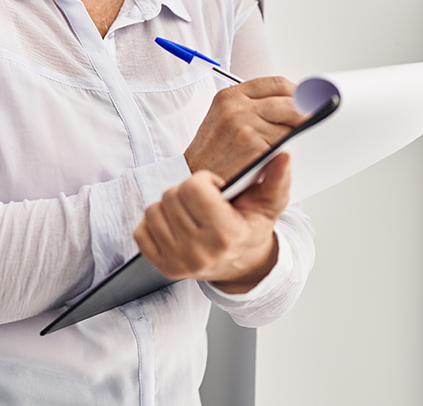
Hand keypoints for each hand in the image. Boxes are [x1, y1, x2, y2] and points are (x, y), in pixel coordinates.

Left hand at [134, 153, 291, 291]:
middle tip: (204, 203)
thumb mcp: (269, 205)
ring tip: (191, 215)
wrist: (242, 266)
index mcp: (225, 234)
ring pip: (154, 211)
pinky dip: (155, 224)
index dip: (205, 181)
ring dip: (169, 207)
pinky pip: (140, 231)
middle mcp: (199, 252)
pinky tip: (175, 226)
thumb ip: (277, 179)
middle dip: (187, 192)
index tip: (216, 190)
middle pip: (171, 196)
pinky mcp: (163, 267)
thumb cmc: (251, 229)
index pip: (194, 187)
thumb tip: (282, 156)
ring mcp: (179, 262)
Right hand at [185, 76, 303, 181]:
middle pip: (289, 102)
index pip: (276, 84)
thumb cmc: (213, 149)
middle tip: (310, 122)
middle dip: (304, 113)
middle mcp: (237, 106)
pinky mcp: (253, 145)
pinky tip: (280, 154)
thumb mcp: (225, 117)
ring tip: (291, 142)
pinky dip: (288, 150)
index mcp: (231, 95)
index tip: (306, 100)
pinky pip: (285, 143)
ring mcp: (244, 125)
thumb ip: (253, 106)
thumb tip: (291, 101)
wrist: (193, 174)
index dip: (296, 92)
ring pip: (291, 124)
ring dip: (296, 134)